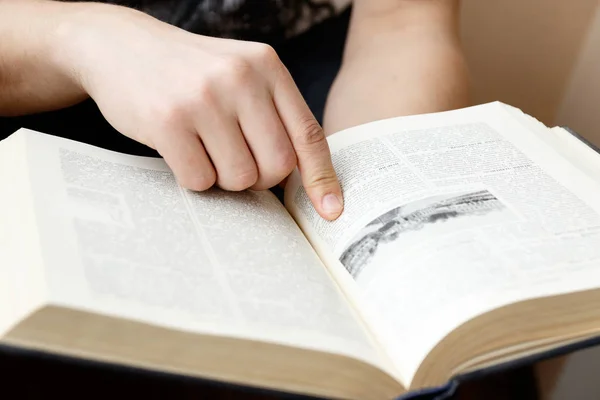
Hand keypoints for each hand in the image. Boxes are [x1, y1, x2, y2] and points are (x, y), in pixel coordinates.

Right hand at [57, 3, 342, 219]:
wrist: (121, 46)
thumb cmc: (190, 72)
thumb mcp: (240, 75)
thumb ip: (273, 115)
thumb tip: (307, 179)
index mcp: (267, 67)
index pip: (308, 134)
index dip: (322, 178)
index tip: (331, 211)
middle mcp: (240, 77)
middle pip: (276, 166)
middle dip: (258, 178)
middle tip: (234, 158)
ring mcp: (204, 98)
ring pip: (239, 178)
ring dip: (222, 176)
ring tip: (203, 146)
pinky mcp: (169, 120)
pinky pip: (200, 180)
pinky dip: (193, 176)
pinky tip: (180, 149)